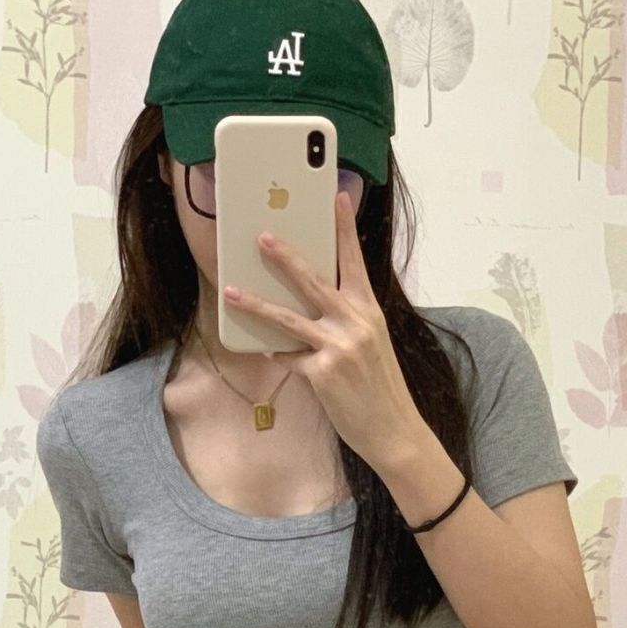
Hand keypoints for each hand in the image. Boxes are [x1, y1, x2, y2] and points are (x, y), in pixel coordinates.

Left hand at [222, 191, 425, 471]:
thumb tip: (312, 307)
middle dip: (285, 256)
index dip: (344, 228)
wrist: (394, 430)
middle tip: (261, 235)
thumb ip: (347, 321)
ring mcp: (338, 347)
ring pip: (289, 318)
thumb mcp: (372, 345)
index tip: (336, 197)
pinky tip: (267, 349)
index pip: (355, 262)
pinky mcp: (322, 372)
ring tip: (232, 292)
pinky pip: (288, 356)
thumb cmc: (381, 388)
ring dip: (256, 304)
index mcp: (370, 311)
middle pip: (314, 280)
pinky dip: (277, 353)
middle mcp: (356, 323)